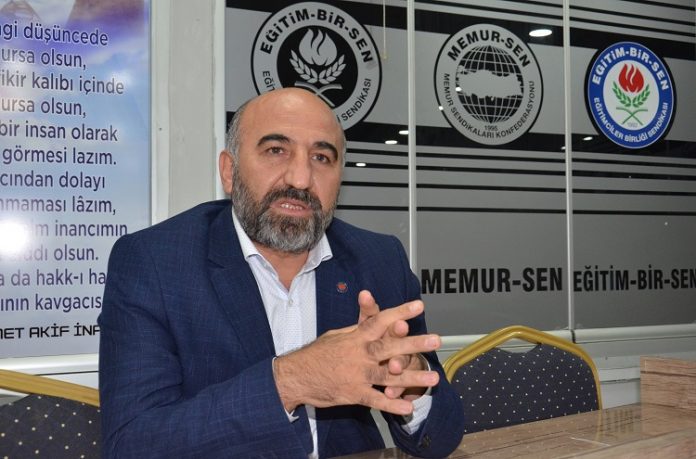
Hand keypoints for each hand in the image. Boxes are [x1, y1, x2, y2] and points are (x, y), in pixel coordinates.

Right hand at [273, 297, 440, 415]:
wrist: (296, 376)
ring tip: (433, 378)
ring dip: (412, 377)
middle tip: (435, 340)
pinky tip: (408, 407)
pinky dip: (392, 404)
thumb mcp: (336, 335)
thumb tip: (372, 319)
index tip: (418, 306)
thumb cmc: (316, 354)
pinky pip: (376, 400)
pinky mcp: (354, 394)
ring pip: (389, 375)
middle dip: (414, 343)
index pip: (380, 320)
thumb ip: (357, 329)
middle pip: (390, 347)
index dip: (400, 312)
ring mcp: (358, 375)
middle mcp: (359, 354)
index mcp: (356, 337)